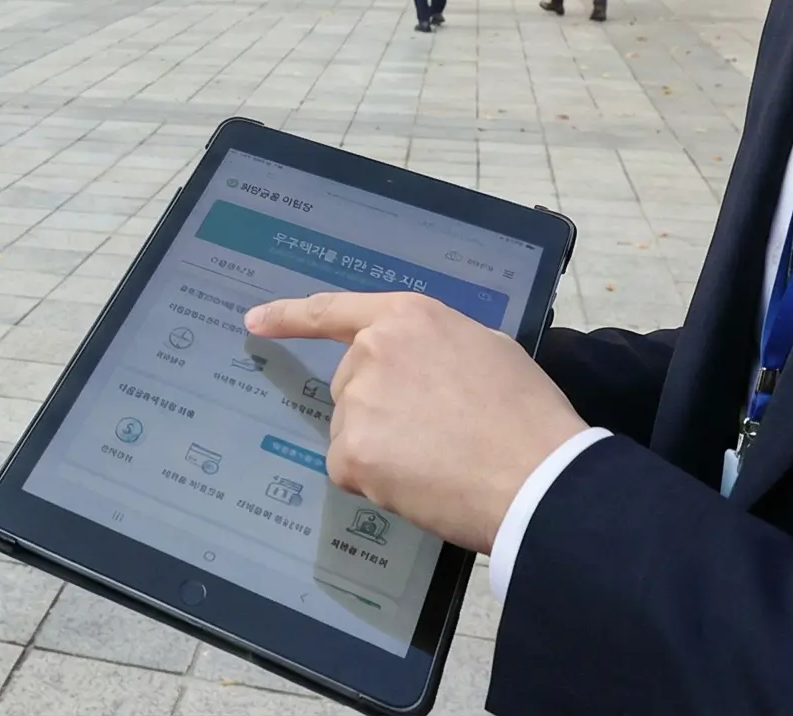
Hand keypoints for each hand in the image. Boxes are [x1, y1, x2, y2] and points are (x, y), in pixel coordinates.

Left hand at [243, 292, 585, 554]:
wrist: (537, 476)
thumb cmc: (526, 415)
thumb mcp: (487, 350)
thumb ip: (435, 347)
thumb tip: (419, 366)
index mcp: (408, 317)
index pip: (334, 310)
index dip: (289, 316)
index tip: (255, 320)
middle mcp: (372, 350)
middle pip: (350, 385)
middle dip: (379, 410)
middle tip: (437, 434)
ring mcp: (357, 401)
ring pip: (352, 430)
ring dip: (381, 448)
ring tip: (439, 459)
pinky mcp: (349, 451)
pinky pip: (350, 468)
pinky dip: (376, 481)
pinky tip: (420, 481)